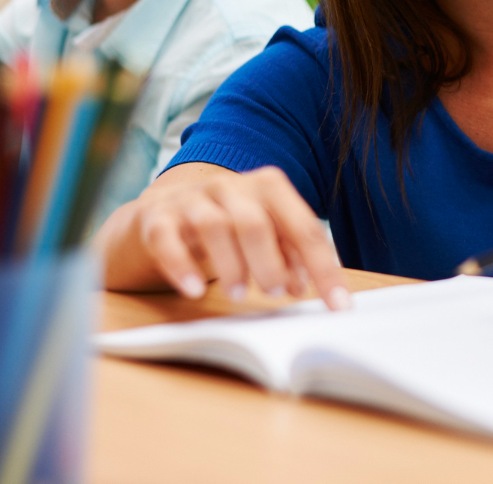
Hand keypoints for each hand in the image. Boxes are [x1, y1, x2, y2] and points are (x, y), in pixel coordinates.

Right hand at [99, 162, 351, 309]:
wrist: (154, 218)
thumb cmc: (220, 230)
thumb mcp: (259, 239)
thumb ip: (285, 257)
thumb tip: (302, 284)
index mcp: (266, 188)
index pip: (302, 227)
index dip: (323, 268)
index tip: (338, 305)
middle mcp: (229, 187)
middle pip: (256, 222)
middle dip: (271, 261)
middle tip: (276, 293)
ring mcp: (189, 200)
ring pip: (214, 226)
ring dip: (231, 264)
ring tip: (240, 294)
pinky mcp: (155, 218)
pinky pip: (166, 238)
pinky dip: (181, 265)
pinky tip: (192, 290)